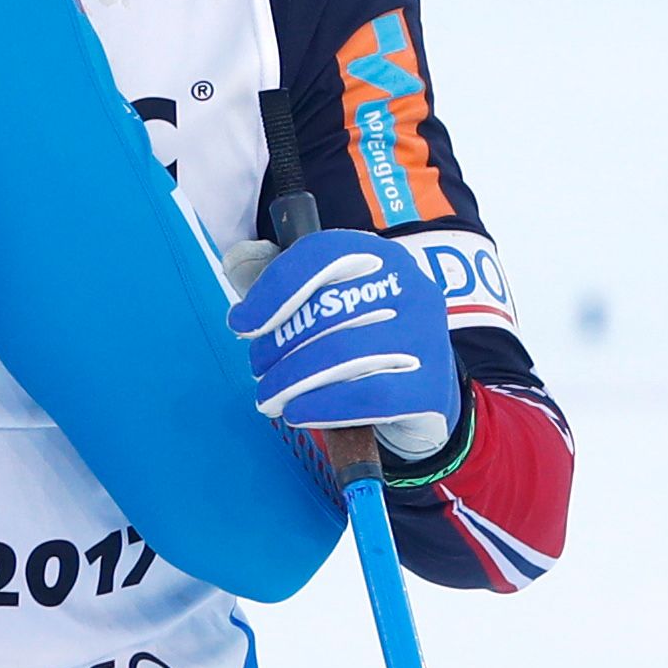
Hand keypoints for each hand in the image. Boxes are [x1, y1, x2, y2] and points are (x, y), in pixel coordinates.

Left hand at [224, 229, 458, 459]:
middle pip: (328, 310)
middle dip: (280, 345)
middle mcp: (409, 287)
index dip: (273, 290)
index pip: (320, 255)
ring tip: (270, 397)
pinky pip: (371, 396)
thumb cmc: (358, 340)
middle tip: (259, 370)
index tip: (242, 325)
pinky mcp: (431, 387)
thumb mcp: (322, 303)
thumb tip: (236, 261)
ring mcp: (425, 337)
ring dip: (292, 380)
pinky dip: (325, 406)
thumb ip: (277, 281)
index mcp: (378, 256)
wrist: (418, 393)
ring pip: (345, 355)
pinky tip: (298, 413)